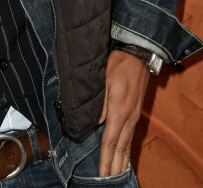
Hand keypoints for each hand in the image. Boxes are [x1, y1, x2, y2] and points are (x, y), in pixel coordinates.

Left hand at [98, 49, 149, 176]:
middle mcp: (128, 118)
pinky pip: (131, 136)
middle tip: (108, 180)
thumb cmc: (116, 65)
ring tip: (116, 174)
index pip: (110, 142)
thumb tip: (94, 124)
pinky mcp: (135, 112)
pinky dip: (127, 149)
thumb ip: (99, 104)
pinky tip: (124, 155)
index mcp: (118, 112)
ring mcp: (133, 116)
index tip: (102, 174)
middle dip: (114, 165)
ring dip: (122, 160)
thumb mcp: (103, 82)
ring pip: (127, 144)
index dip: (106, 159)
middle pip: (120, 148)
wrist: (137, 56)